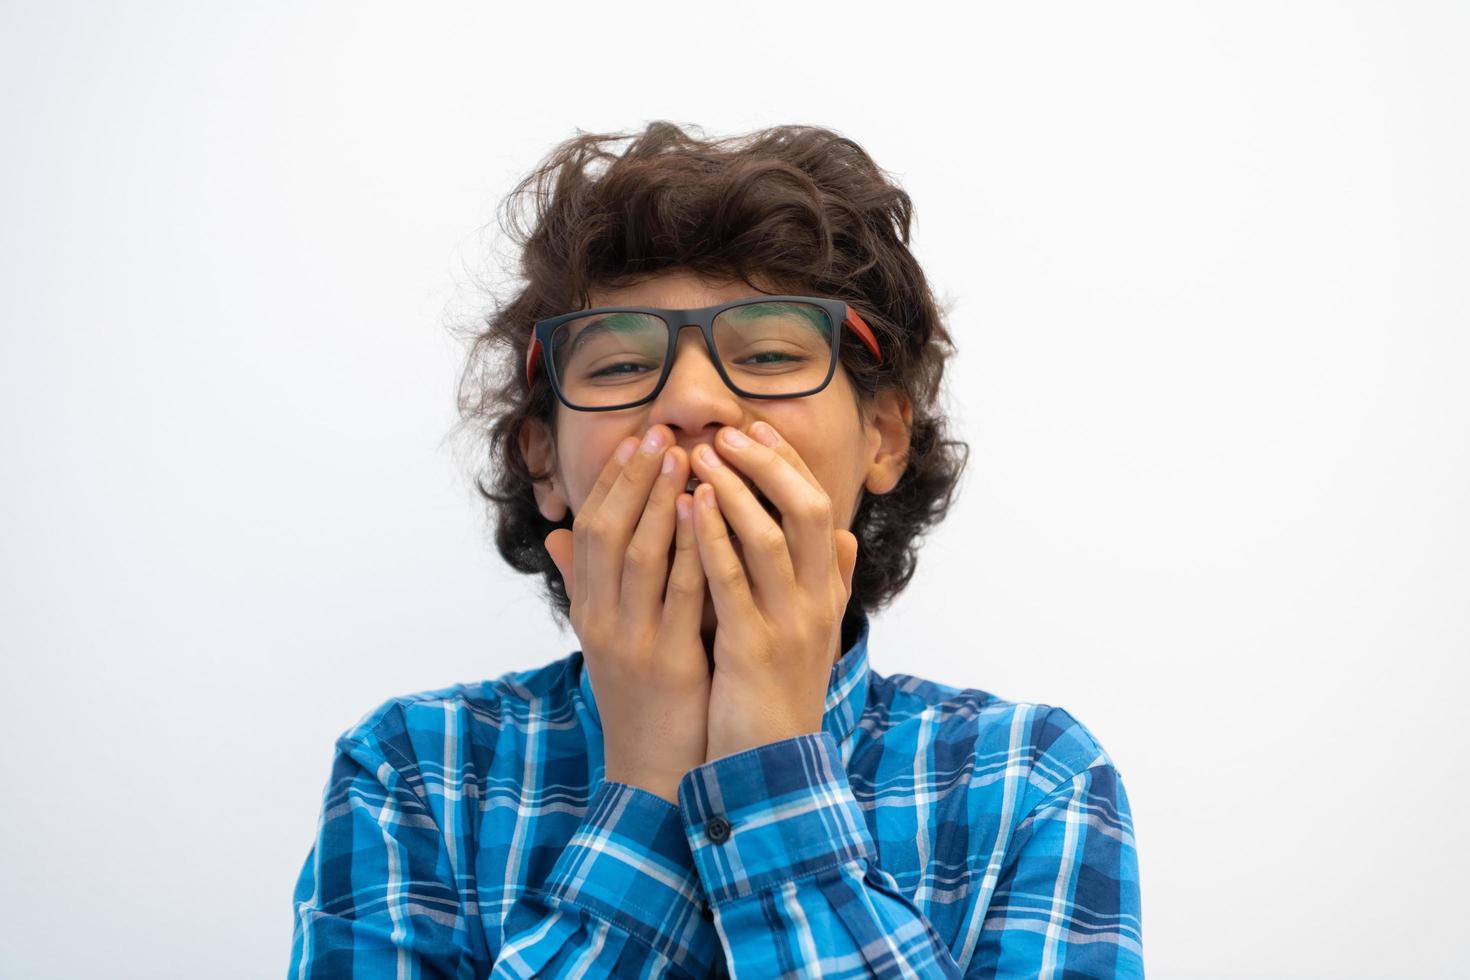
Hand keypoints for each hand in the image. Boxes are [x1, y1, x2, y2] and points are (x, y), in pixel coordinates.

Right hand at [543, 425, 709, 803]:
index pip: (593, 532)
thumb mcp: (606, 639)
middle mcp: (603, 621)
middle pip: (611, 534)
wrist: (654, 772)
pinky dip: (692, 549)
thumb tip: (558, 536)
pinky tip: (707, 516)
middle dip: (635, 479)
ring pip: (642, 557)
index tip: (636, 441)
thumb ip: (587, 585)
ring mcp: (634, 641)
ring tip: (686, 457)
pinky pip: (681, 595)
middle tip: (660, 433)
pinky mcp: (669, 662)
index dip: (612, 484)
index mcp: (590, 612)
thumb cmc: (641, 698)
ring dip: (662, 502)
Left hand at [687, 421, 859, 763]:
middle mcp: (816, 603)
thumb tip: (846, 537)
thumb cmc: (781, 695)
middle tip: (727, 431)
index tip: (753, 428)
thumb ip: (830, 584)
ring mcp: (788, 626)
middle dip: (768, 464)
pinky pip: (732, 584)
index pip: (818, 508)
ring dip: (736, 491)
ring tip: (699, 456)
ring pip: (771, 540)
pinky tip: (688, 509)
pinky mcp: (753, 651)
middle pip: (808, 511)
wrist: (773, 769)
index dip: (787, 464)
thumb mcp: (814, 635)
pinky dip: (711, 540)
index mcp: (826, 593)